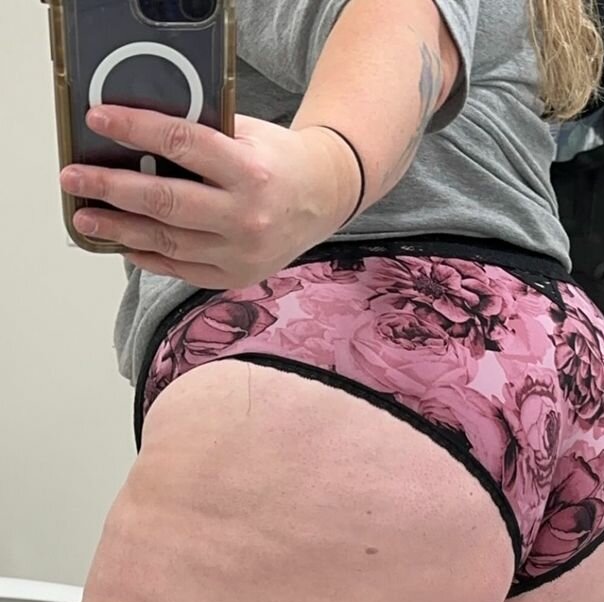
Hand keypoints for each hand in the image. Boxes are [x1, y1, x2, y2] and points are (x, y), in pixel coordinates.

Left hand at [60, 107, 360, 287]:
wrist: (324, 199)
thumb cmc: (282, 162)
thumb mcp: (249, 135)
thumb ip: (203, 137)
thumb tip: (140, 141)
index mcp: (251, 172)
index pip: (183, 145)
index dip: (136, 130)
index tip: (100, 121)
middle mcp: (247, 216)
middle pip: (167, 202)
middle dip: (113, 189)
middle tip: (75, 180)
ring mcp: (241, 252)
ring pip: (168, 242)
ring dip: (121, 230)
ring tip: (88, 220)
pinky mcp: (236, 275)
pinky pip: (182, 269)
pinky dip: (149, 257)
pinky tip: (125, 244)